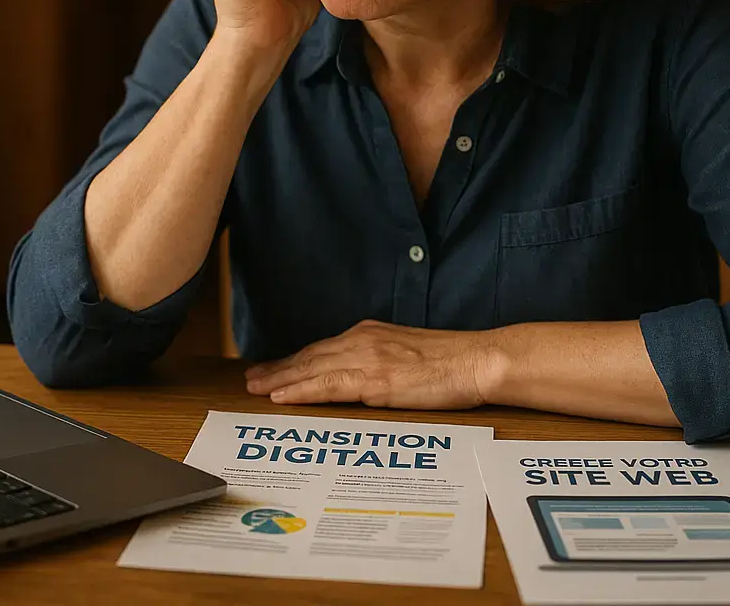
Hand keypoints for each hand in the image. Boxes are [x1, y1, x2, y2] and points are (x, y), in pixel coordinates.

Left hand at [244, 319, 491, 409]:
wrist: (478, 360)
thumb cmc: (452, 363)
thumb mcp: (407, 356)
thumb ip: (380, 361)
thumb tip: (363, 379)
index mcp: (369, 334)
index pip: (321, 349)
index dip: (293, 361)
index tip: (272, 370)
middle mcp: (362, 340)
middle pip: (309, 356)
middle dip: (278, 369)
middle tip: (251, 380)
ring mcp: (367, 358)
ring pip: (311, 369)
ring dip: (280, 380)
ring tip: (255, 389)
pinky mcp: (375, 379)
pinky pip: (328, 385)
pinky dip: (301, 390)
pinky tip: (280, 396)